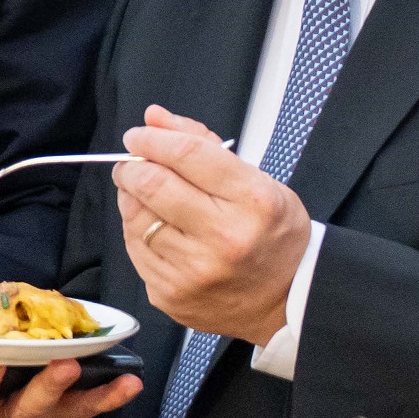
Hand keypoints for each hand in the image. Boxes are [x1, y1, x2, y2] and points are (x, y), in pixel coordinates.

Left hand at [112, 106, 309, 340]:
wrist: (287, 299)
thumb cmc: (271, 233)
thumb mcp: (257, 181)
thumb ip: (203, 145)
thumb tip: (154, 118)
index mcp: (252, 201)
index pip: (187, 155)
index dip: (153, 138)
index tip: (140, 135)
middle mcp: (224, 237)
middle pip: (153, 185)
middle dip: (132, 167)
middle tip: (132, 163)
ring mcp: (194, 271)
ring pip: (136, 217)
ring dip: (131, 198)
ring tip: (144, 193)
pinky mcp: (171, 294)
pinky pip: (134, 250)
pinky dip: (136, 229)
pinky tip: (152, 225)